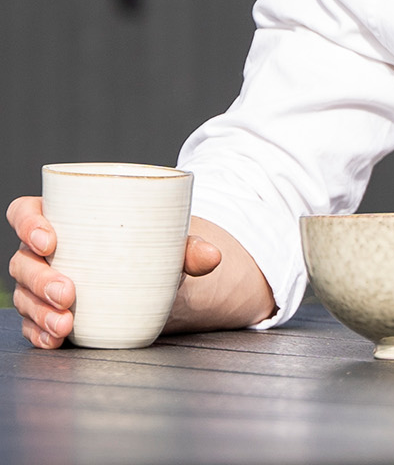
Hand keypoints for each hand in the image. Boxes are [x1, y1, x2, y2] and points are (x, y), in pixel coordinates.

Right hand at [9, 196, 222, 348]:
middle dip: (40, 279)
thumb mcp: (166, 244)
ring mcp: (41, 284)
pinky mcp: (48, 312)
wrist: (149, 279)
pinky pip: (33, 325)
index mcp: (63, 218)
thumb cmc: (145, 248)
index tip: (50, 241)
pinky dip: (41, 334)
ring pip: (25, 296)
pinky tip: (54, 340)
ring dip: (40, 312)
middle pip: (23, 261)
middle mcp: (44, 252)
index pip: (26, 212)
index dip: (28, 224)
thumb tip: (211, 256)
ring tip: (65, 324)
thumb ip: (188, 248)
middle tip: (68, 293)